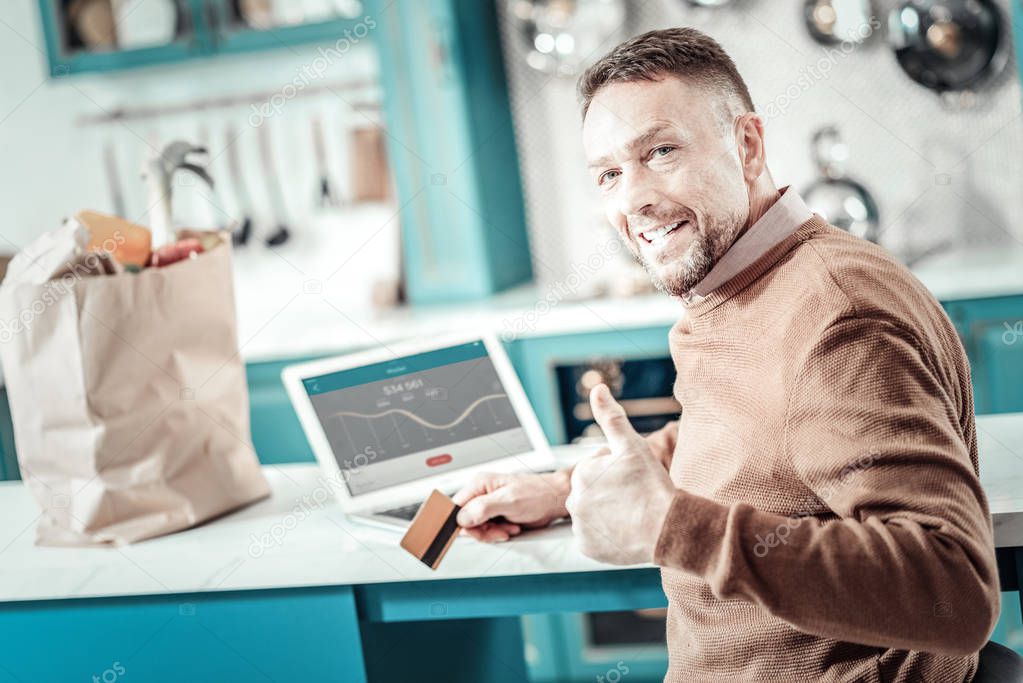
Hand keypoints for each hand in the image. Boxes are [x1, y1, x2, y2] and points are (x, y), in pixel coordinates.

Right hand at [453, 470, 571, 541]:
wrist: (554, 499)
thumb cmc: (537, 493)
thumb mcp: (509, 501)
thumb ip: (483, 508)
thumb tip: (463, 517)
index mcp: (479, 484)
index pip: (456, 506)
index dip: (460, 522)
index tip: (468, 531)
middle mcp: (481, 493)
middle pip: (466, 521)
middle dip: (482, 530)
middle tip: (498, 530)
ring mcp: (488, 505)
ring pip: (477, 528)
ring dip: (493, 533)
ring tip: (509, 526)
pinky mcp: (495, 515)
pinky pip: (488, 530)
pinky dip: (499, 533)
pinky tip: (512, 527)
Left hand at [566, 384, 676, 564]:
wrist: (668, 528)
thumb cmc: (652, 484)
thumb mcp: (632, 445)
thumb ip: (611, 416)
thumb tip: (597, 388)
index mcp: (581, 474)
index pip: (596, 468)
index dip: (617, 471)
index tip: (633, 479)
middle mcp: (574, 501)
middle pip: (592, 491)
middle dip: (609, 491)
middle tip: (634, 497)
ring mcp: (580, 527)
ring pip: (592, 513)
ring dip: (606, 512)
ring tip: (631, 514)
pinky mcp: (587, 549)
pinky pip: (593, 537)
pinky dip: (606, 534)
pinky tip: (624, 531)